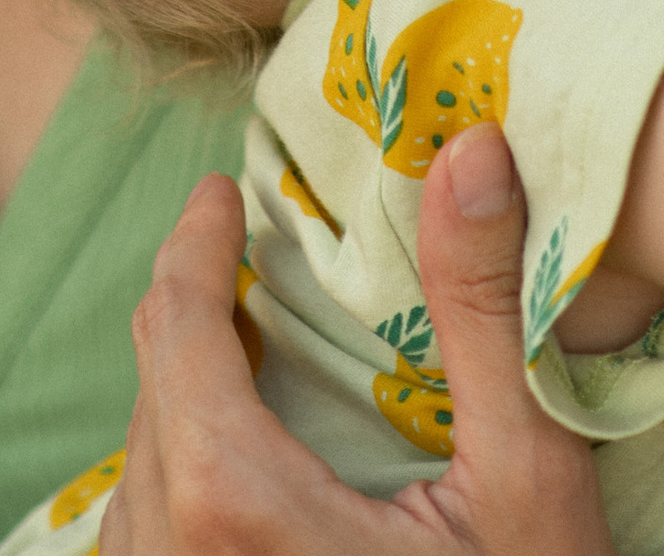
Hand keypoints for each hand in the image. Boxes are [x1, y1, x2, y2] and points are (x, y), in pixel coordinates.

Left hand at [99, 131, 612, 553]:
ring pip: (138, 473)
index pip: (175, 328)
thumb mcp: (525, 482)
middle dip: (198, 312)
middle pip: (154, 393)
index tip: (222, 192)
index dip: (194, 243)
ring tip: (248, 355)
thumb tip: (469, 147)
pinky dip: (181, 485)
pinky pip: (144, 544)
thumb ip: (483, 309)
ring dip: (186, 403)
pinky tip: (242, 473)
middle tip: (251, 258)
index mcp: (231, 508)